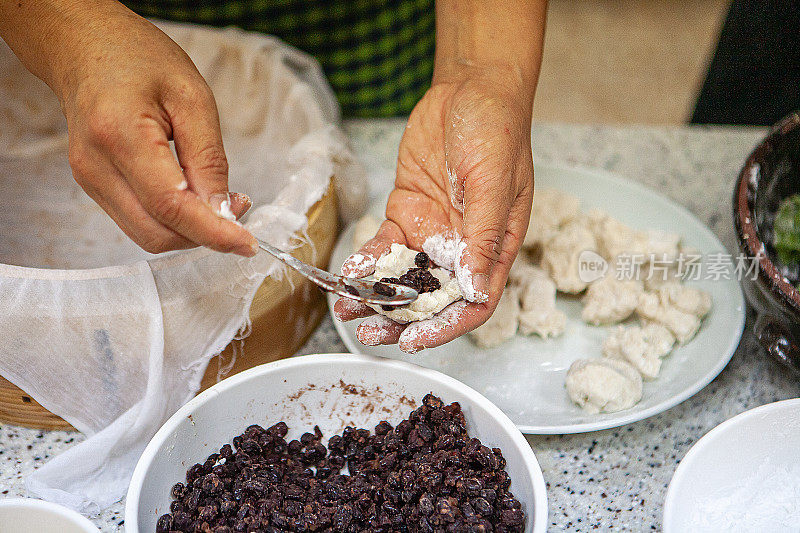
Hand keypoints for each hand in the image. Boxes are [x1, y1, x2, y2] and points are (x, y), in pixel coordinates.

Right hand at [17, 2, 256, 255]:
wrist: (87, 47)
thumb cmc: (141, 60)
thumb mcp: (193, 98)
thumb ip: (210, 159)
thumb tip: (225, 212)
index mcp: (119, 136)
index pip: (171, 206)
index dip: (213, 232)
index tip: (249, 244)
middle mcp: (96, 167)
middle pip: (157, 232)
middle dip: (205, 234)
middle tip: (240, 208)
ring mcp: (89, 181)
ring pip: (147, 235)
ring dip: (190, 231)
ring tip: (220, 201)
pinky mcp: (94, 187)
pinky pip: (139, 222)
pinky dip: (173, 221)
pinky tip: (194, 198)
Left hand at [334, 70, 533, 352]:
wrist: (468, 88)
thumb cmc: (496, 130)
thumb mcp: (494, 183)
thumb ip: (481, 237)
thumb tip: (475, 291)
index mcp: (493, 247)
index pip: (474, 303)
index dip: (445, 327)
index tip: (412, 341)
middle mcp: (462, 247)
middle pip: (433, 299)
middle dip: (401, 321)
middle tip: (368, 333)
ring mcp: (432, 232)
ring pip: (403, 278)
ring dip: (376, 297)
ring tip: (346, 310)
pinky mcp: (407, 212)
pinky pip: (384, 245)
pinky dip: (366, 261)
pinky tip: (348, 273)